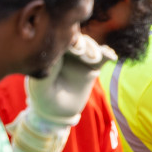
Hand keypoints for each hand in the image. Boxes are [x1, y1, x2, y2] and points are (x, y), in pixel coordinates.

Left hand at [12, 33, 115, 151]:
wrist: (58, 113)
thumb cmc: (44, 98)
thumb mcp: (40, 87)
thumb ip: (47, 70)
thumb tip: (57, 54)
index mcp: (50, 52)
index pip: (59, 38)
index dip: (66, 38)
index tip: (70, 45)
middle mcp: (66, 51)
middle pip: (77, 38)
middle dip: (81, 42)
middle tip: (81, 52)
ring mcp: (80, 58)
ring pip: (90, 46)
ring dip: (93, 49)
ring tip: (93, 59)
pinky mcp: (93, 66)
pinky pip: (103, 57)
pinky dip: (107, 54)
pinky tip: (111, 56)